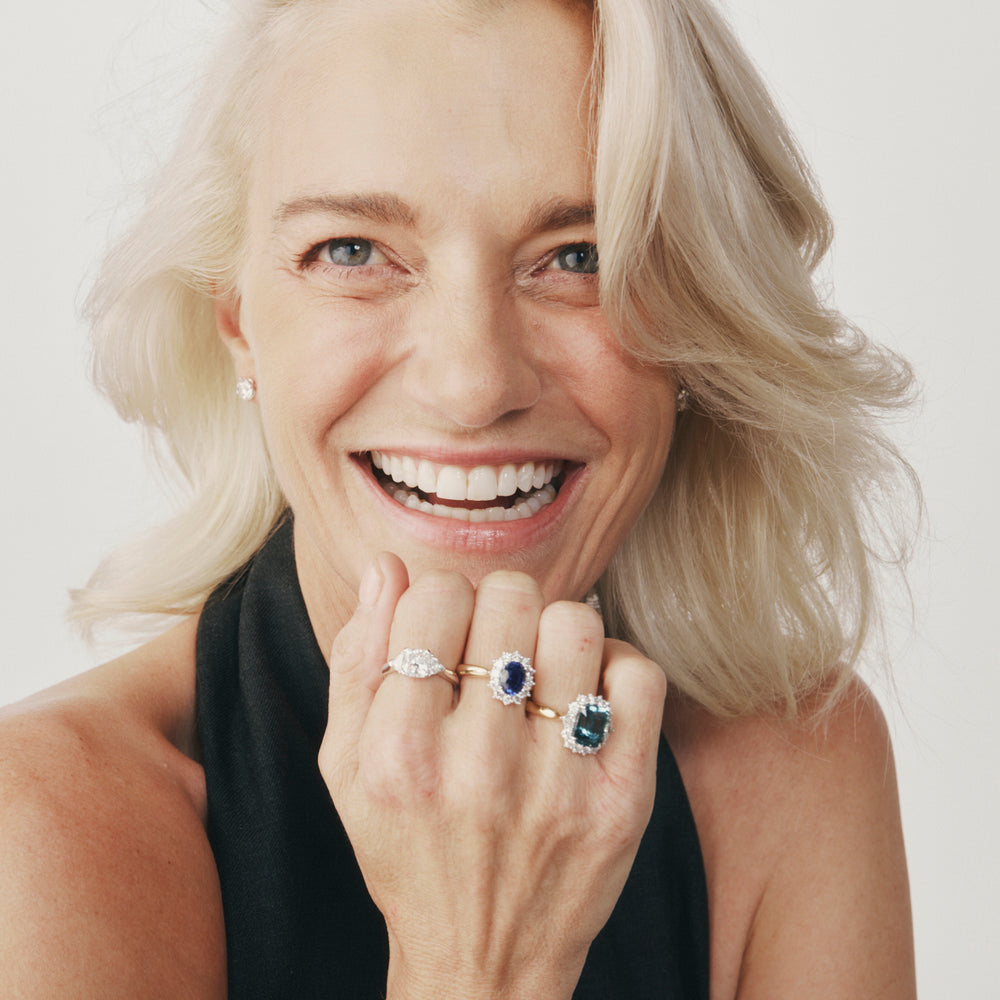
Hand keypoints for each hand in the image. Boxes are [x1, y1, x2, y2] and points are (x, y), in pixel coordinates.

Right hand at [319, 555, 665, 999]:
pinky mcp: (623, 800)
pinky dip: (615, 664)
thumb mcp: (345, 765)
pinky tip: (585, 693)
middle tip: (495, 645)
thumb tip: (388, 566)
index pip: (435, 597)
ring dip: (555, 630)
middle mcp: (479, 766)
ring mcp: (559, 784)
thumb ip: (356, 659)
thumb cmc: (405, 848)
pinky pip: (639, 675)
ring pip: (576, 625)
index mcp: (399, 750)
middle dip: (498, 605)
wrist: (482, 960)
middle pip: (510, 597)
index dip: (440, 596)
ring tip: (540, 667)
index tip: (445, 629)